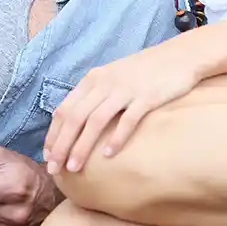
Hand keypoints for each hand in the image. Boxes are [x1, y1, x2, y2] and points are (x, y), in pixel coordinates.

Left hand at [44, 41, 201, 173]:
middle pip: (75, 117)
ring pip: (95, 120)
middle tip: (55, 169)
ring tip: (75, 168)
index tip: (48, 156)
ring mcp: (124, 89)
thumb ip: (95, 95)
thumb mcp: (112, 77)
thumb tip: (78, 123)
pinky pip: (127, 119)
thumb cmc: (143, 72)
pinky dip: (116, 138)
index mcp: (92, 79)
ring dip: (82, 146)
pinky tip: (109, 155)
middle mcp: (104, 83)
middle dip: (61, 145)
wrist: (178, 56)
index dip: (53, 134)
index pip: (64, 109)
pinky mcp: (146, 97)